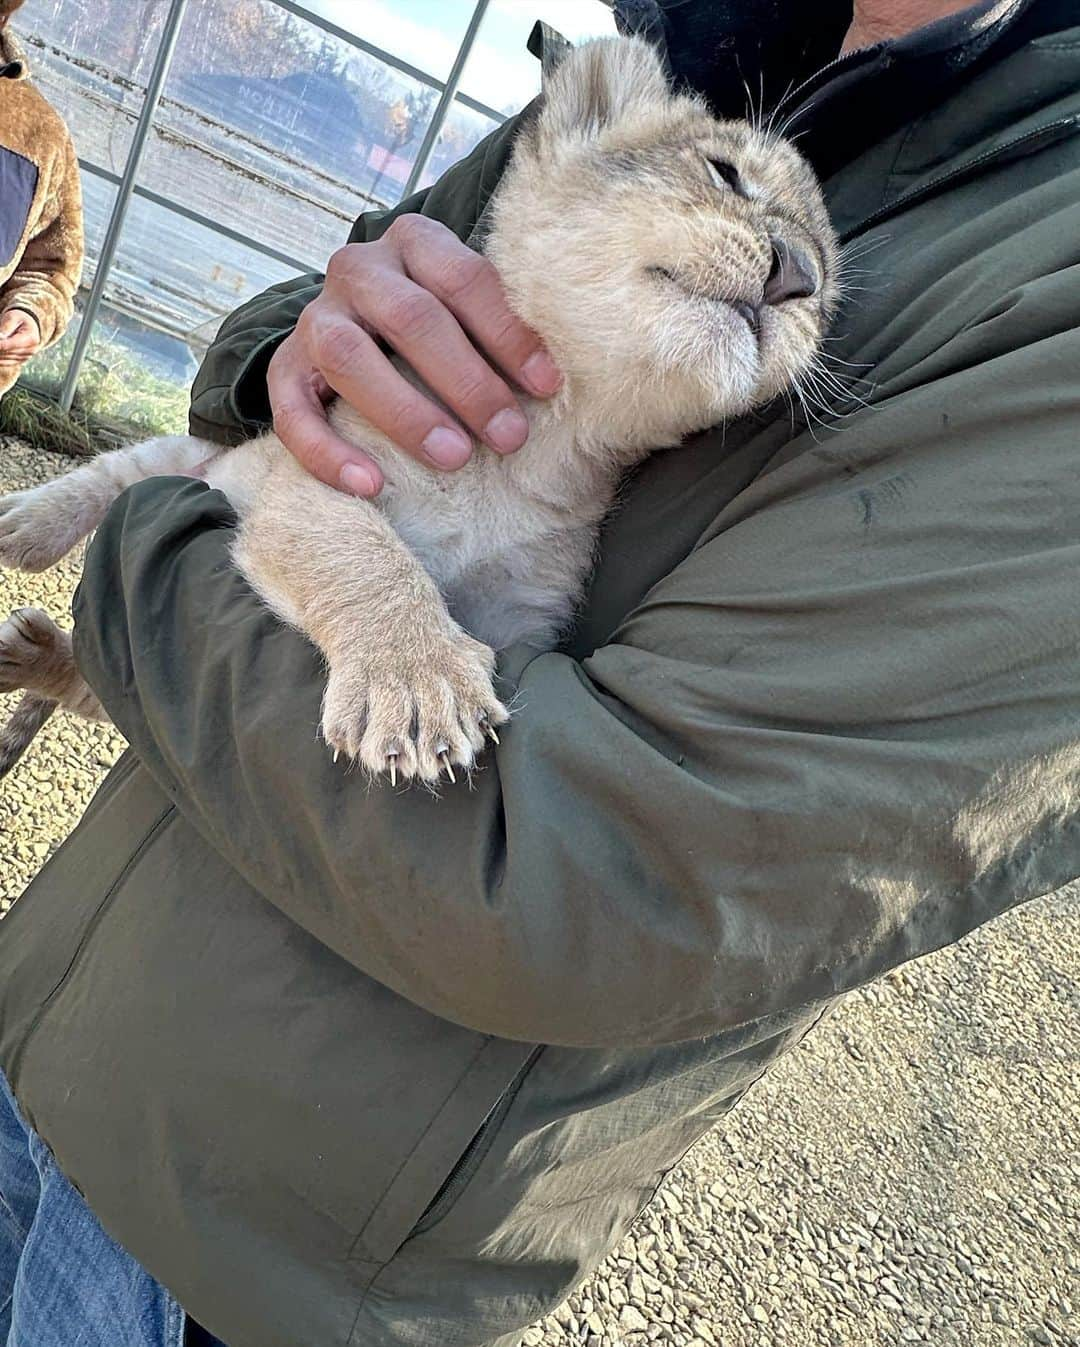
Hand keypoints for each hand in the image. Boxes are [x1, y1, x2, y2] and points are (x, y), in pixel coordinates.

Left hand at [0, 309, 40, 360]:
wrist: (28, 325)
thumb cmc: (19, 319)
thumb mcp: (13, 317)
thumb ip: (6, 326)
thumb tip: (0, 337)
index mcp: (31, 338)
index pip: (11, 344)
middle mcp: (31, 350)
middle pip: (8, 352)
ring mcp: (27, 357)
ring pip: (6, 358)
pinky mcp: (22, 360)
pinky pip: (7, 363)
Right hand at [267, 215, 562, 496]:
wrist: (356, 324)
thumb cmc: (441, 325)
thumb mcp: (471, 309)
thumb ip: (502, 328)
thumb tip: (554, 383)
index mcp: (414, 242)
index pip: (464, 279)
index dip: (507, 334)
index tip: (546, 387)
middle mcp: (358, 269)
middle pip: (410, 318)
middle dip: (466, 382)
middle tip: (508, 437)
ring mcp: (315, 318)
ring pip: (348, 358)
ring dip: (406, 412)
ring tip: (453, 458)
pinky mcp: (285, 369)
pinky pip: (293, 412)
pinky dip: (329, 452)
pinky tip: (370, 485)